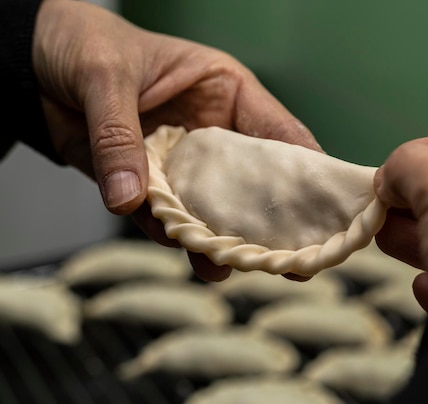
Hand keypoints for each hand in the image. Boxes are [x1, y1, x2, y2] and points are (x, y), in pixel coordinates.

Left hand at [32, 0, 319, 279]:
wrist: (27, 63)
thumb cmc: (81, 43)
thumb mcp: (105, 77)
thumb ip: (118, 137)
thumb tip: (132, 198)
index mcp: (224, 92)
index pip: (279, 133)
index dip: (307, 170)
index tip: (327, 208)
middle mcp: (212, 131)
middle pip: (253, 181)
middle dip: (270, 220)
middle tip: (290, 259)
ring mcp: (182, 162)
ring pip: (212, 207)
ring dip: (219, 238)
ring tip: (225, 266)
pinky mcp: (148, 184)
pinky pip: (166, 216)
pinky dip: (172, 236)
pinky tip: (186, 253)